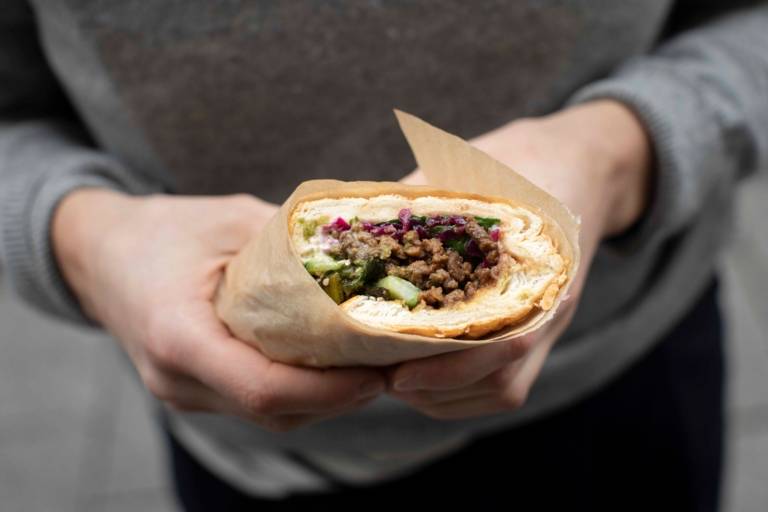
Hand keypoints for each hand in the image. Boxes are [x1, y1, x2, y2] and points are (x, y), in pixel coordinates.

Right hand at [53, 190, 385, 431]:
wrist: (102, 254)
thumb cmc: (165, 230)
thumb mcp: (232, 220)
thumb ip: (294, 243)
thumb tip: (368, 255)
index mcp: (179, 334)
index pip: (266, 388)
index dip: (332, 389)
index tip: (380, 370)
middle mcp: (177, 378)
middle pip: (276, 410)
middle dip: (341, 395)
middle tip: (391, 363)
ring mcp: (182, 393)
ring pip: (270, 415)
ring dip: (325, 398)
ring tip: (371, 364)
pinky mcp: (194, 392)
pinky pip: (256, 404)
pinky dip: (300, 391)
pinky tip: (330, 363)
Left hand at [392, 100, 651, 418]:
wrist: (586, 160)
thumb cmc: (525, 162)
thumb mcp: (477, 171)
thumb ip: (426, 205)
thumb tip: (363, 231)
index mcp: (544, 268)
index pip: (506, 344)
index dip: (450, 368)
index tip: (398, 372)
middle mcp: (552, 307)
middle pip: (500, 380)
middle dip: (435, 387)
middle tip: (380, 376)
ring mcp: (549, 323)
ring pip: (502, 390)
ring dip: (444, 396)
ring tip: (394, 378)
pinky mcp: (539, 332)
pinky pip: (505, 386)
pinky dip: (461, 394)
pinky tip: (423, 376)